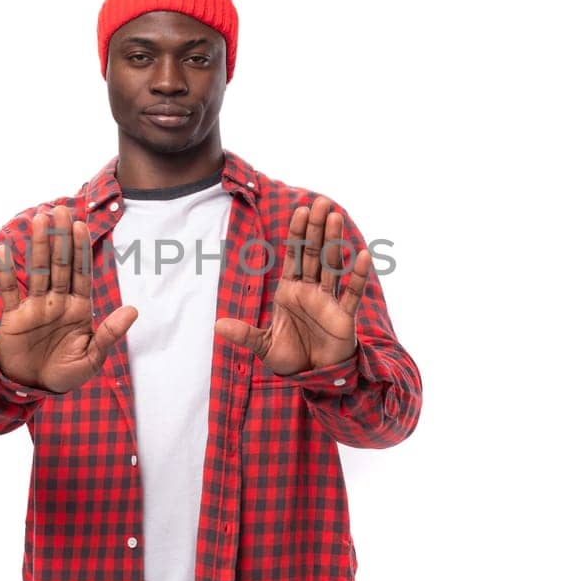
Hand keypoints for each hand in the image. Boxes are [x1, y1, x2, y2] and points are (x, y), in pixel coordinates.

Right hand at [0, 205, 138, 393]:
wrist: (32, 388)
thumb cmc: (64, 373)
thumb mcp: (92, 358)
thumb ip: (109, 333)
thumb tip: (133, 310)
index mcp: (78, 308)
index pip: (81, 273)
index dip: (81, 249)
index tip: (82, 225)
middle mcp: (56, 302)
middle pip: (60, 264)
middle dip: (61, 238)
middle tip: (61, 210)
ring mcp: (34, 307)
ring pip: (38, 271)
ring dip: (39, 246)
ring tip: (39, 219)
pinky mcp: (13, 317)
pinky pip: (9, 290)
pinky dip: (6, 272)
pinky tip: (3, 250)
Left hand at [214, 196, 370, 374]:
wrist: (313, 379)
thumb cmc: (291, 358)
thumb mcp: (263, 346)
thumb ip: (244, 335)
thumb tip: (218, 326)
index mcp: (291, 291)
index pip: (294, 256)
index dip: (297, 234)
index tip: (300, 210)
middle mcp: (311, 291)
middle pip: (315, 254)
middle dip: (317, 229)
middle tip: (322, 202)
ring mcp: (328, 301)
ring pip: (333, 266)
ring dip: (335, 242)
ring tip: (336, 218)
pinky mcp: (344, 317)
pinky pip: (352, 293)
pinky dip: (358, 276)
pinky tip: (363, 255)